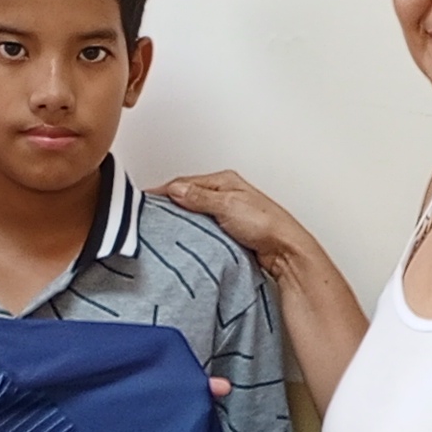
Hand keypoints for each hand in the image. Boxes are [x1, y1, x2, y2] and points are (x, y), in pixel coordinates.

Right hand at [155, 171, 319, 277]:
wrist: (285, 250)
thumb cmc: (266, 224)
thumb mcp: (227, 205)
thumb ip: (199, 197)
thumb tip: (176, 190)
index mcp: (224, 181)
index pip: (184, 182)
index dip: (164, 191)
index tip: (146, 202)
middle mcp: (225, 194)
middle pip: (188, 196)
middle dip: (170, 205)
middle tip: (151, 217)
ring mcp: (227, 212)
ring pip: (194, 213)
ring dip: (181, 220)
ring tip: (165, 229)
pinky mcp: (228, 230)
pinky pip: (203, 228)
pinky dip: (192, 232)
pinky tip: (186, 240)